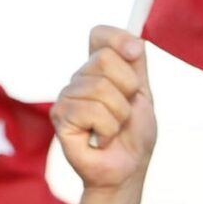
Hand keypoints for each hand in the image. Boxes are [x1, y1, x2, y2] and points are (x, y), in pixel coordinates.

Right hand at [52, 26, 156, 203]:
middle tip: (124, 113)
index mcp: (99, 70)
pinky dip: (107, 129)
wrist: (126, 168)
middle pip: (105, 60)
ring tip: (113, 129)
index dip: (118, 39)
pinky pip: (91, 111)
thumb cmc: (134, 135)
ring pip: (100, 89)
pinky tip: (100, 138)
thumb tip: (134, 42)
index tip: (134, 55)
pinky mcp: (60, 116)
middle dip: (127, 91)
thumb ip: (137, 66)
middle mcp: (79, 78)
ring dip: (119, 115)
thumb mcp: (142, 95)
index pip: (99, 35)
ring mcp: (66, 96)